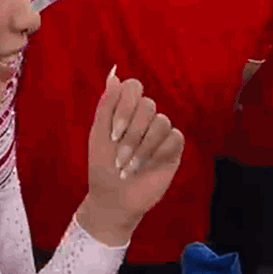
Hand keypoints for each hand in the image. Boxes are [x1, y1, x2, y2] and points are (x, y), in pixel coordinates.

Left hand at [77, 66, 185, 246]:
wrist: (114, 198)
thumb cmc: (102, 166)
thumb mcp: (98, 135)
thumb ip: (106, 105)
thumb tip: (114, 76)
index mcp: (124, 109)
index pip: (133, 87)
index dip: (125, 106)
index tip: (113, 132)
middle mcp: (144, 117)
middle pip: (147, 105)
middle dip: (131, 133)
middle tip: (118, 157)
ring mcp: (160, 131)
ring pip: (161, 122)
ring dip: (142, 147)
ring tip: (128, 167)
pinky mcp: (173, 147)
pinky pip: (174, 137)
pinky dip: (158, 152)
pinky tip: (147, 166)